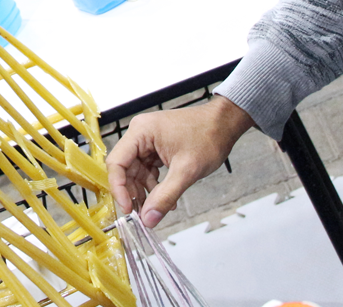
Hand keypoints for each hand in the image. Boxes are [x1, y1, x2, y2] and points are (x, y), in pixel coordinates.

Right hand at [107, 96, 253, 226]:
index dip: (119, 188)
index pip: (117, 163)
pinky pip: (148, 169)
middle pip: (126, 169)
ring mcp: (148, 140)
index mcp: (141, 132)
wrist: (226, 124)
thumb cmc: (209, 136)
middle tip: (143, 213)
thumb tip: (148, 218)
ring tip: (159, 208)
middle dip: (134, 192)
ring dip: (146, 191)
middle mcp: (140, 133)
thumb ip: (165, 196)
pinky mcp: (157, 146)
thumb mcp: (186, 171)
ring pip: (137, 171)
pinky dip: (156, 184)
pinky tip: (167, 198)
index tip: (127, 208)